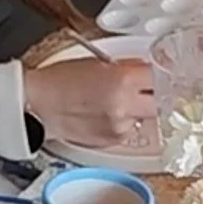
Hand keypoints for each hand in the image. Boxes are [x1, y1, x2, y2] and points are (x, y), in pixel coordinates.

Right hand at [23, 60, 155, 148]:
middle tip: (146, 88)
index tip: (163, 74)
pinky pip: (131, 129)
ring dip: (138, 109)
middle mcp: (125, 106)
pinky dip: (124, 121)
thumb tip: (146, 69)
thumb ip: (126, 67)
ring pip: (146, 117)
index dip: (161, 75)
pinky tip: (105, 113)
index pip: (159, 77)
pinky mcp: (115, 141)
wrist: (39, 106)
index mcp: (122, 80)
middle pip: (161, 102)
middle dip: (155, 94)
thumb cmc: (60, 81)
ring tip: (113, 100)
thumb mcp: (96, 62)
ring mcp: (122, 127)